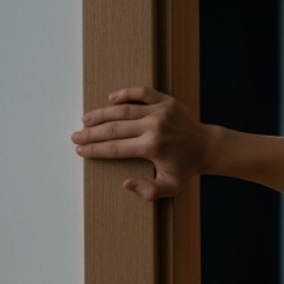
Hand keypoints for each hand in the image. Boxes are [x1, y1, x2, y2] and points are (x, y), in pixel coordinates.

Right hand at [72, 87, 215, 199]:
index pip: (114, 148)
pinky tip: (110, 99)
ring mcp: (160, 111)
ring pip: (122, 109)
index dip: (94, 149)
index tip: (80, 150)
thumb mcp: (171, 186)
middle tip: (76, 136)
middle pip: (113, 128)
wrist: (207, 147)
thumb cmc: (186, 167)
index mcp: (152, 147)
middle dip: (91, 133)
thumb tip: (125, 183)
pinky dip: (125, 93)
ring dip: (100, 114)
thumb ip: (149, 190)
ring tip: (86, 120)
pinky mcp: (166, 101)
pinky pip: (141, 92)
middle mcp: (154, 127)